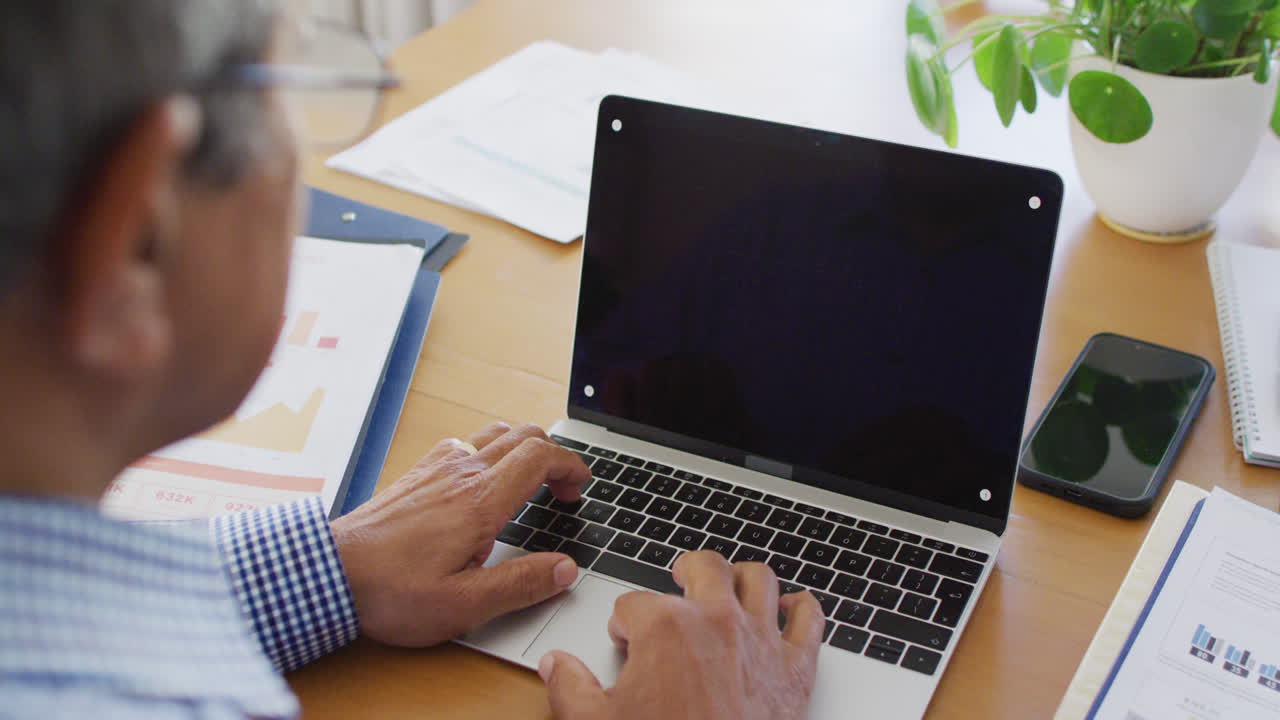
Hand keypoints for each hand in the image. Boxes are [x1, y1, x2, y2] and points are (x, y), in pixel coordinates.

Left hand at [330, 422, 590, 646]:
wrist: (326, 573)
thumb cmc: (389, 591)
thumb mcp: (464, 605)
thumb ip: (520, 585)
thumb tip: (564, 569)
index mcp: (479, 501)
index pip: (540, 456)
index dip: (571, 464)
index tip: (581, 486)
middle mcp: (460, 473)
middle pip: (523, 435)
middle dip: (553, 456)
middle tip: (561, 490)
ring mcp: (436, 468)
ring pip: (494, 433)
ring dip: (522, 450)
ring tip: (529, 482)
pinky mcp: (417, 474)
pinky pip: (463, 443)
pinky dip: (487, 452)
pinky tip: (480, 484)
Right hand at [539, 551, 823, 719]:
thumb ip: (570, 688)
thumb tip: (556, 664)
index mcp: (665, 627)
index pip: (635, 603)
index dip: (624, 620)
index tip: (623, 637)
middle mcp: (716, 621)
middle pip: (705, 566)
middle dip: (687, 569)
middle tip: (678, 579)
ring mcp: (760, 641)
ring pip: (759, 579)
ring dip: (742, 576)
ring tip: (730, 582)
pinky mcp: (795, 668)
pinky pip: (809, 620)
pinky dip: (802, 608)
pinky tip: (792, 608)